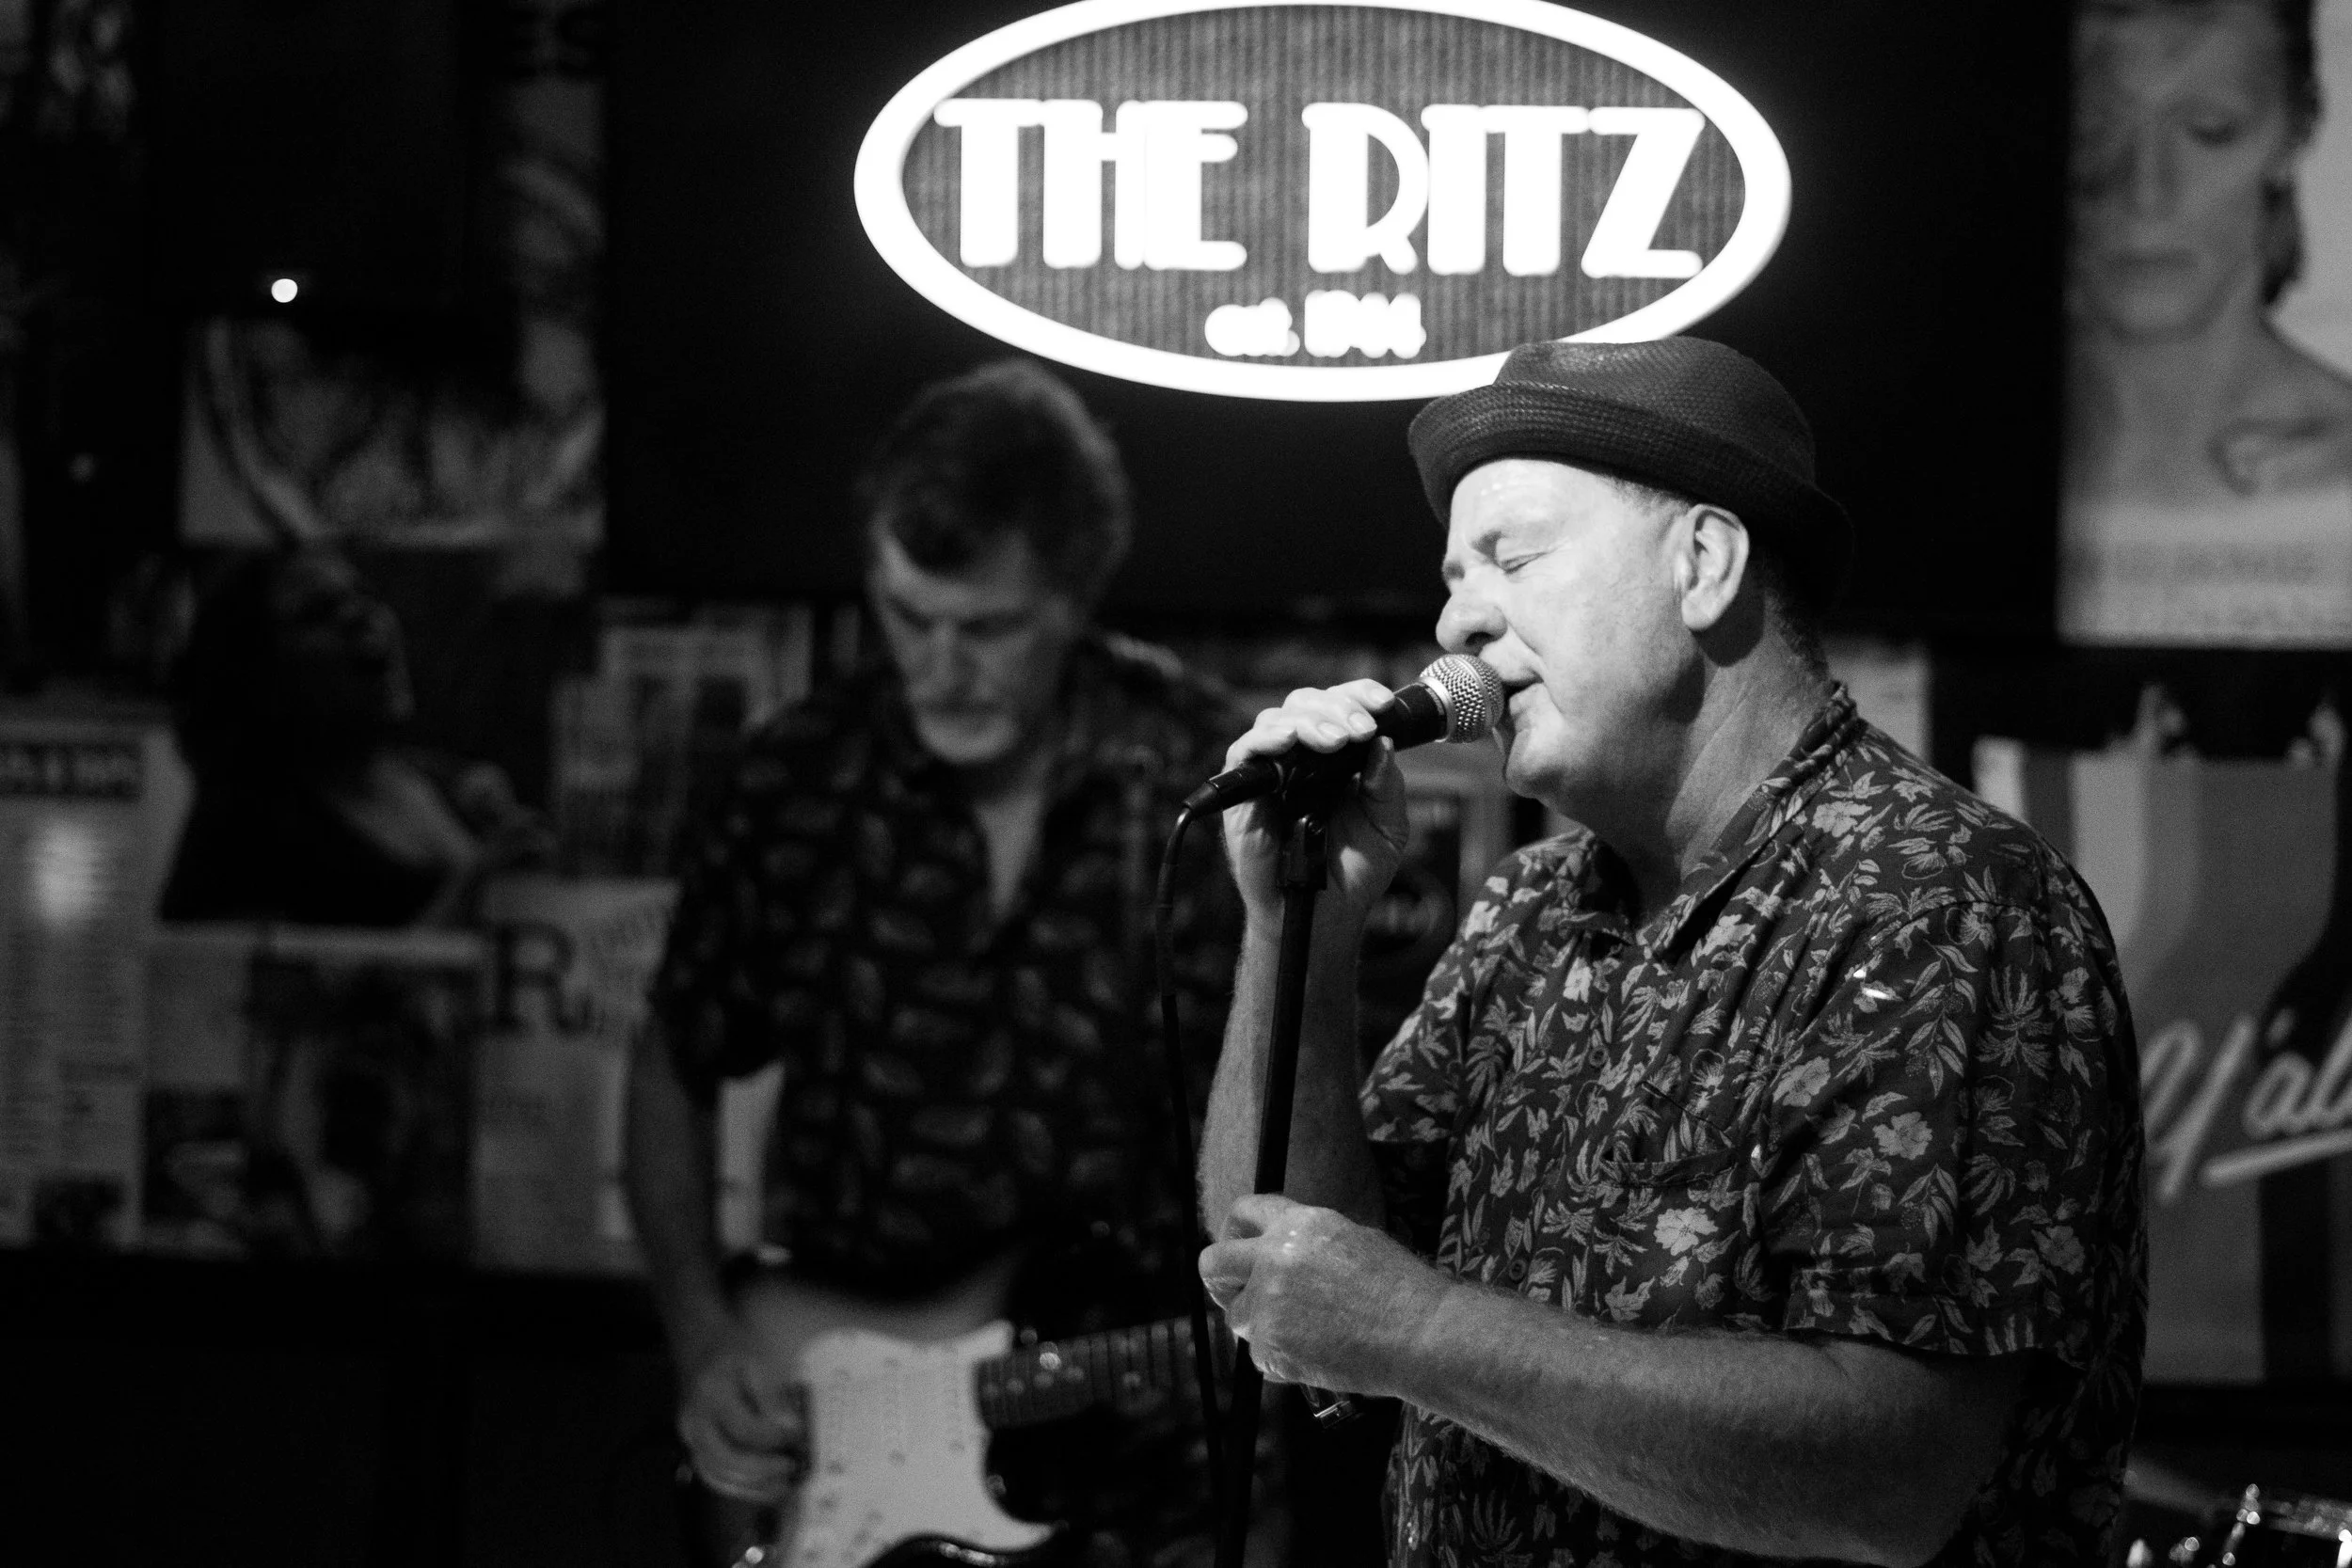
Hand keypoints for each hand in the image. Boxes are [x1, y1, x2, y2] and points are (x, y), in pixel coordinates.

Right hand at [676, 1316, 807, 1503]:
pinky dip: (743, 1488)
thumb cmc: (733, 1355)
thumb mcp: (758, 1361)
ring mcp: (691, 1438)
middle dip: (763, 1470)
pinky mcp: (695, 1449)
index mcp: (712, 1393)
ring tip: (785, 1484)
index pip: (744, 1428)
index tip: (799, 1434)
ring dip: (754, 1486)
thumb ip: (773, 1395)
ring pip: (718, 1475)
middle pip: (726, 1459)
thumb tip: (791, 1428)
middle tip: (792, 1467)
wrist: (699, 1349)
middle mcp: (696, 1420)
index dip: (775, 1438)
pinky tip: (768, 1487)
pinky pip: (716, 1478)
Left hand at [1198, 1193, 1448, 1398]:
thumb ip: (1304, 1244)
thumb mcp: (1351, 1239)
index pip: (1241, 1212)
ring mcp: (1268, 1303)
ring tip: (1305, 1333)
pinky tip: (1317, 1355)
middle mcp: (1274, 1258)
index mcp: (1297, 1224)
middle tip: (1238, 1295)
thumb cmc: (1399, 1289)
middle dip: (1220, 1281)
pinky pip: (1260, 1355)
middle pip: (1212, 1263)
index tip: (1237, 1249)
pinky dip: (1281, 1359)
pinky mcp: (1271, 1346)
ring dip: (1260, 1326)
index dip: (1234, 1232)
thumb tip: (1275, 1255)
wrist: (1421, 1333)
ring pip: (1237, 1317)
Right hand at [1220, 680, 1411, 934]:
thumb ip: (1386, 785)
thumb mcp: (1387, 827)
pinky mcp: (1243, 796)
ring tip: (1338, 740)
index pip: (1341, 707)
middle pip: (1307, 704)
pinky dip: (1266, 740)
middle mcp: (1302, 759)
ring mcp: (1271, 774)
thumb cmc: (1353, 874)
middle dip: (1338, 708)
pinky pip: (1244, 752)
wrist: (1324, 918)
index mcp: (1337, 758)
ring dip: (1309, 721)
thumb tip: (1382, 741)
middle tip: (1361, 729)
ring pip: (1276, 719)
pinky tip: (1290, 742)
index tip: (1384, 703)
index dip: (1359, 695)